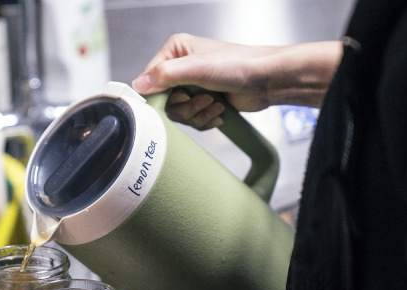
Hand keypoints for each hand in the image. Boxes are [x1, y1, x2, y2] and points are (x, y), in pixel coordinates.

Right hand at [131, 34, 341, 128]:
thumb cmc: (240, 65)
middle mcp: (181, 68)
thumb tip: (139, 85)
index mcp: (175, 51)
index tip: (177, 99)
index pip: (150, 81)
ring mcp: (192, 86)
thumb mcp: (198, 68)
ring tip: (215, 103)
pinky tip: (219, 111)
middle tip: (204, 99)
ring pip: (178, 114)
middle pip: (164, 102)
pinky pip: (191, 121)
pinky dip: (205, 120)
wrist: (267, 80)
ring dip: (197, 114)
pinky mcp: (202, 101)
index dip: (161, 96)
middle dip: (186, 107)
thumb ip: (166, 75)